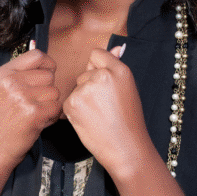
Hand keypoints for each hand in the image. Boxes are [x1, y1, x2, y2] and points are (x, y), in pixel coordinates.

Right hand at [0, 43, 60, 174]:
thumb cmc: (0, 121)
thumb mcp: (2, 89)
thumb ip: (20, 70)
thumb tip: (38, 46)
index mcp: (3, 73)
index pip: (36, 56)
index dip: (47, 65)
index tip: (46, 75)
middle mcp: (11, 82)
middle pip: (49, 75)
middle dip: (48, 90)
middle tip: (34, 103)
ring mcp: (21, 97)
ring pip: (55, 92)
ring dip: (50, 105)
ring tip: (34, 114)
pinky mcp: (33, 113)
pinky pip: (57, 107)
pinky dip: (52, 117)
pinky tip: (38, 122)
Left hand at [64, 45, 154, 178]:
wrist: (125, 147)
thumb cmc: (128, 121)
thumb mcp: (128, 88)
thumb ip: (116, 67)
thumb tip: (116, 47)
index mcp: (120, 70)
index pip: (96, 54)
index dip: (97, 68)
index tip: (104, 84)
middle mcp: (103, 75)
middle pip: (84, 72)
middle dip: (90, 86)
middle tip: (105, 106)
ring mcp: (86, 88)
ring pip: (76, 87)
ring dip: (82, 99)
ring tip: (98, 114)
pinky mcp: (73, 103)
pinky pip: (68, 100)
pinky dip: (75, 110)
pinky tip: (89, 120)